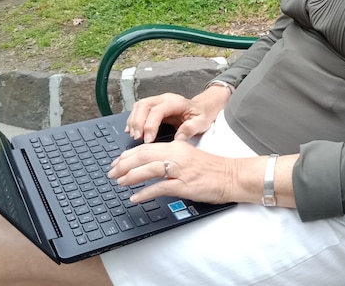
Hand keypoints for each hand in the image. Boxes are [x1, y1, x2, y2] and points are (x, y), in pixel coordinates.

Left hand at [108, 141, 233, 204]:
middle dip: (123, 164)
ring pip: (148, 169)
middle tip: (111, 172)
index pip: (146, 148)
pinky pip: (159, 187)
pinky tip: (135, 197)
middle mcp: (177, 155)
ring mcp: (180, 169)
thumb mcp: (189, 157)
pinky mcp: (184, 184)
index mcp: (177, 146)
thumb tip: (151, 166)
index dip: (128, 155)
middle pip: (143, 156)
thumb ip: (171, 159)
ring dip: (130, 176)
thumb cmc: (213, 169)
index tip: (117, 161)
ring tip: (118, 182)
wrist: (233, 176)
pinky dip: (144, 193)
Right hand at [126, 85, 230, 142]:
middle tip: (138, 138)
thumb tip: (178, 138)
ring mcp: (158, 101)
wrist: (203, 108)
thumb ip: (191, 129)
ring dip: (134, 121)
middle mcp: (165, 99)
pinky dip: (133, 119)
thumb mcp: (202, 122)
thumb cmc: (202, 115)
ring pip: (139, 106)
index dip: (150, 125)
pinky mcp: (153, 106)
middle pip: (144, 105)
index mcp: (176, 102)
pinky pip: (138, 109)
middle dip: (138, 123)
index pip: (157, 111)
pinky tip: (131, 130)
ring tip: (135, 136)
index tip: (148, 140)